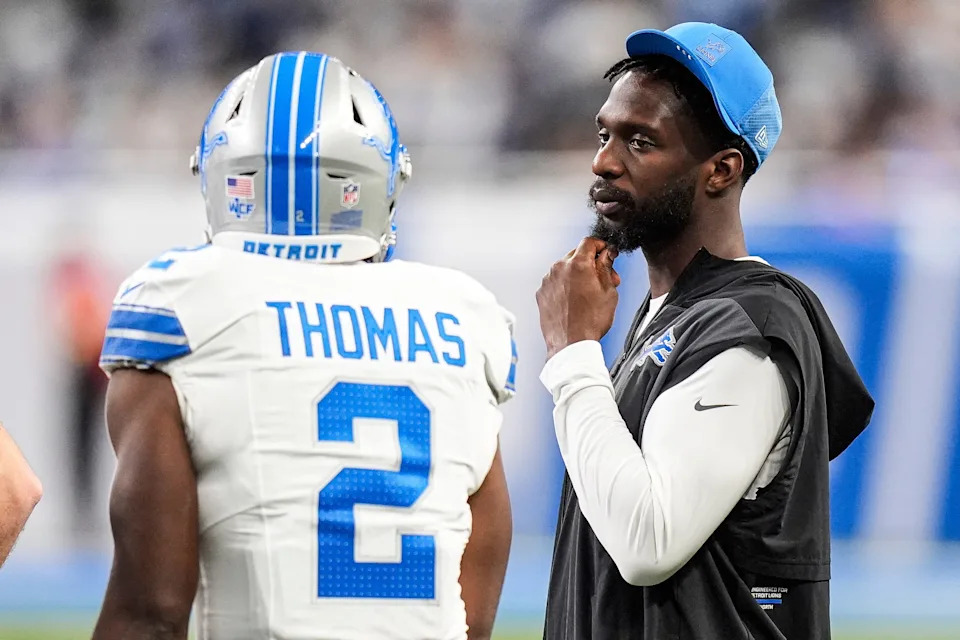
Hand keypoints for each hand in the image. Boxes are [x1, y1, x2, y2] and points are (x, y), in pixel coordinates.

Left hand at [536, 237, 620, 359]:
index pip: (589, 241)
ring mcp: (548, 280)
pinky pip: (555, 282)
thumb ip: (606, 267)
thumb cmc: (589, 322)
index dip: (601, 246)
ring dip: (577, 274)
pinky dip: (565, 286)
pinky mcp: (541, 292)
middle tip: (603, 277)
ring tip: (589, 293)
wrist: (570, 344)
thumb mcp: (608, 291)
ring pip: (565, 268)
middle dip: (591, 262)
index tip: (606, 252)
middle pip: (576, 254)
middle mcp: (559, 268)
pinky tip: (575, 300)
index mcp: (578, 264)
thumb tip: (607, 255)